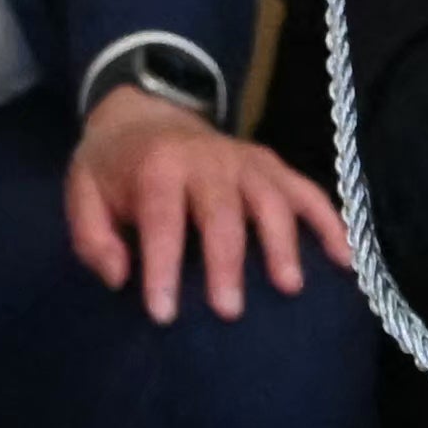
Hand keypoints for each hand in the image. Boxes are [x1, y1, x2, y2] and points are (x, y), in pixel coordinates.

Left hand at [68, 89, 348, 324]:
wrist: (146, 113)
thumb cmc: (113, 166)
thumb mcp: (82, 192)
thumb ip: (93, 238)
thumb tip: (119, 279)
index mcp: (157, 168)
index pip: (162, 222)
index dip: (162, 269)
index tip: (163, 314)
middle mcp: (208, 161)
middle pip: (223, 216)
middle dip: (226, 265)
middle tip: (230, 312)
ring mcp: (247, 161)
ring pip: (273, 203)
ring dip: (283, 245)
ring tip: (290, 288)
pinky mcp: (273, 166)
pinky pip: (309, 192)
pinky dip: (331, 223)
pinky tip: (345, 259)